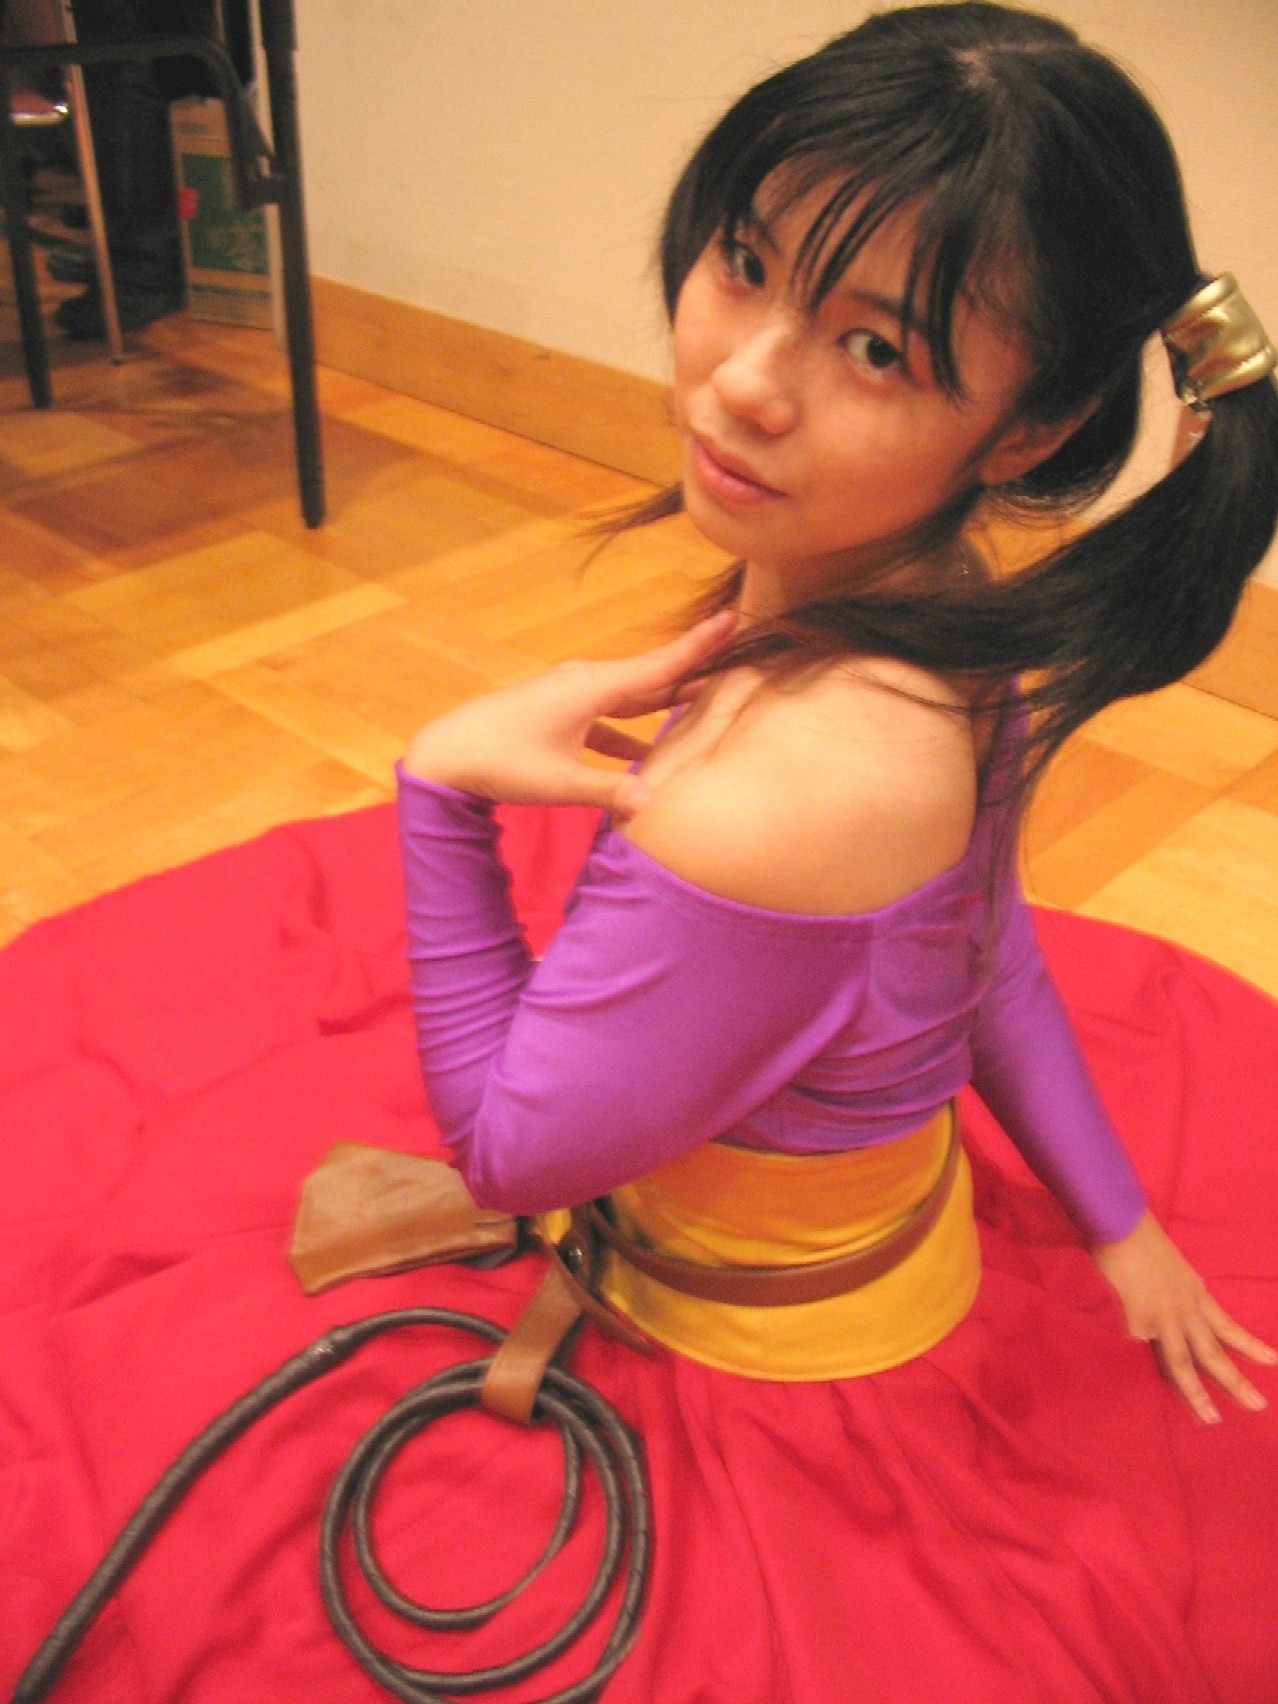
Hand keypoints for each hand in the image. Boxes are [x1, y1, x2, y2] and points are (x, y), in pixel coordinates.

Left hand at [402, 612, 736, 817]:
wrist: (447, 753)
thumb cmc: (502, 763)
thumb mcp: (559, 783)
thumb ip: (609, 791)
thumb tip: (653, 803)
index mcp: (593, 689)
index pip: (660, 666)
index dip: (699, 646)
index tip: (733, 617)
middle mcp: (586, 683)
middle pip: (652, 676)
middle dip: (692, 669)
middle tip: (735, 657)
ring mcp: (571, 696)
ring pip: (630, 696)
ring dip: (663, 701)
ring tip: (702, 702)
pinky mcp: (559, 713)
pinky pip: (608, 716)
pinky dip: (630, 729)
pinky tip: (646, 754)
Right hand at [1092, 1210, 1276, 1422]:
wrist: (1120, 1222)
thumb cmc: (1139, 1236)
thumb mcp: (1173, 1264)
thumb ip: (1178, 1286)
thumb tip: (1183, 1295)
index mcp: (1195, 1293)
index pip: (1228, 1327)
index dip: (1250, 1346)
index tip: (1273, 1362)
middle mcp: (1185, 1309)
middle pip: (1213, 1353)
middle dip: (1236, 1382)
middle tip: (1258, 1406)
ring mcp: (1162, 1317)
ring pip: (1183, 1363)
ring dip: (1198, 1394)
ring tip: (1212, 1419)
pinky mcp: (1136, 1321)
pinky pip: (1141, 1357)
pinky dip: (1144, 1376)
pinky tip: (1143, 1394)